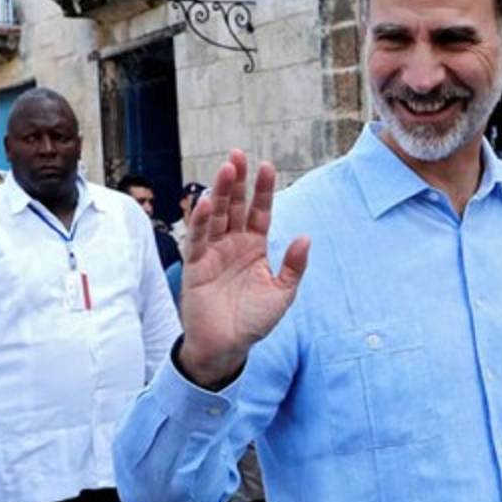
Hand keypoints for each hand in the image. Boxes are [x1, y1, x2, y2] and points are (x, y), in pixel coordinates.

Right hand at [177, 151, 310, 387]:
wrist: (227, 346)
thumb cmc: (255, 320)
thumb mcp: (282, 293)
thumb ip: (293, 266)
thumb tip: (305, 237)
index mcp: (255, 247)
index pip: (260, 211)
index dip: (263, 190)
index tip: (267, 166)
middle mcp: (234, 244)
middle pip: (235, 206)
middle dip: (237, 181)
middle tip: (238, 155)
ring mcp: (214, 252)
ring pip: (216, 215)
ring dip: (220, 193)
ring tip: (226, 169)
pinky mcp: (196, 265)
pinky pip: (198, 239)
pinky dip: (201, 220)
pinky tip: (207, 201)